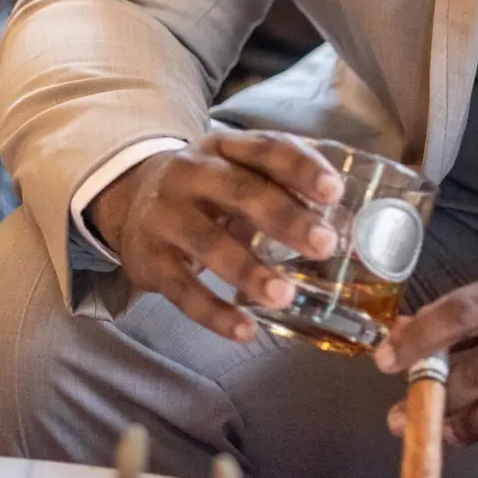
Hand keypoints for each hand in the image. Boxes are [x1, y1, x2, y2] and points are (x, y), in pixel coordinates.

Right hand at [87, 131, 343, 341]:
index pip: (266, 148)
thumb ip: (284, 181)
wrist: (129, 200)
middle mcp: (191, 174)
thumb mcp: (238, 168)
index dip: (301, 168)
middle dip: (285, 218)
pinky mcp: (151, 261)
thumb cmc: (208, 186)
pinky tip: (246, 331)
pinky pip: (183, 291)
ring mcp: (166, 217)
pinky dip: (214, 314)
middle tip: (324, 244)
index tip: (334, 191)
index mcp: (223, 147)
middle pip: (240, 192)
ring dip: (248, 270)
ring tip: (285, 295)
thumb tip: (348, 211)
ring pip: (208, 243)